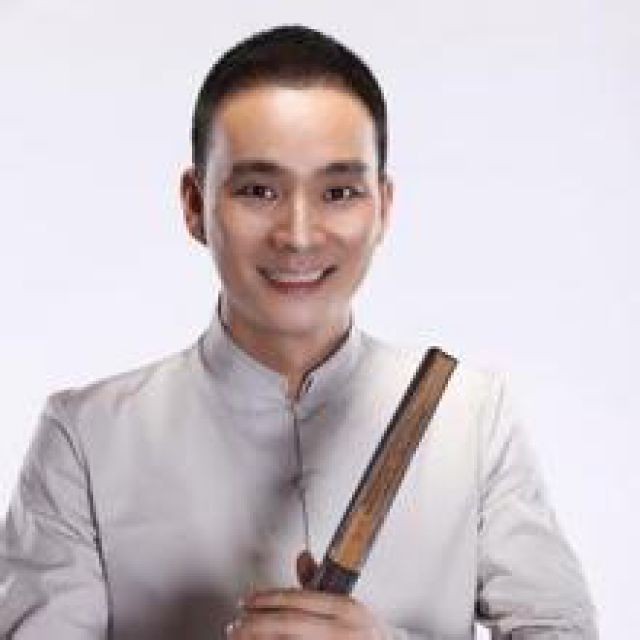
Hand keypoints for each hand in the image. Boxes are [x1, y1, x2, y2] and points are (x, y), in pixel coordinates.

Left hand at [225, 550, 391, 638]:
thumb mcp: (345, 604)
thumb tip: (302, 556)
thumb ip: (320, 585)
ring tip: (241, 638)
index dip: (268, 599)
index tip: (247, 601)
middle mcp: (344, 630)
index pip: (300, 599)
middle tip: (236, 624)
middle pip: (292, 624)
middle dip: (258, 624)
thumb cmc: (365, 633)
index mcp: (346, 608)